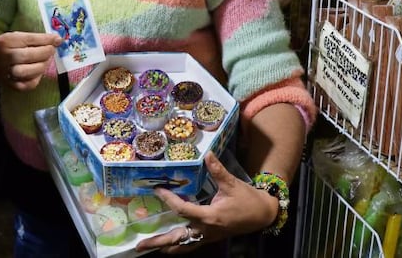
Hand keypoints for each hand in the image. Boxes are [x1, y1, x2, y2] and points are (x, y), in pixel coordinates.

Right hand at [0, 31, 61, 90]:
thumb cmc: (12, 47)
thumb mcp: (19, 37)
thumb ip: (37, 38)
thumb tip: (58, 40)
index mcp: (6, 41)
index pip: (30, 39)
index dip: (47, 39)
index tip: (58, 39)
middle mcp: (5, 57)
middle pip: (28, 55)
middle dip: (45, 52)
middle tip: (51, 50)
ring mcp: (7, 73)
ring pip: (28, 71)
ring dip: (42, 66)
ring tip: (45, 61)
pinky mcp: (12, 85)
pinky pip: (29, 84)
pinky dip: (37, 78)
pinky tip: (38, 71)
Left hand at [134, 152, 277, 253]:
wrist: (263, 215)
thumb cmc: (248, 200)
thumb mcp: (232, 184)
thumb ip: (218, 170)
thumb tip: (208, 154)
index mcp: (210, 217)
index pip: (183, 210)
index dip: (169, 199)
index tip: (157, 189)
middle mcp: (206, 231)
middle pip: (177, 239)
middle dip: (157, 242)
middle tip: (139, 245)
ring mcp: (207, 237)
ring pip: (182, 246)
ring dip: (165, 247)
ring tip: (147, 247)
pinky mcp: (210, 238)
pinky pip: (190, 245)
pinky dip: (177, 246)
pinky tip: (167, 245)